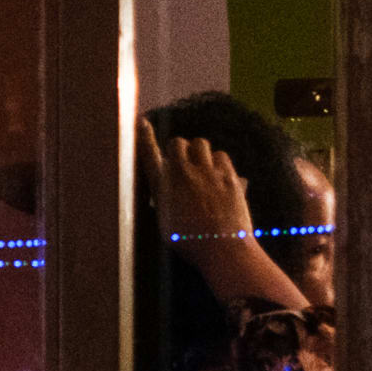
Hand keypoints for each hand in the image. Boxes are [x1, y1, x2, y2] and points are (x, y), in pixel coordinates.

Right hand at [146, 119, 253, 245]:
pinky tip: (220, 173)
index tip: (142, 122)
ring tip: (203, 166)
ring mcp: (207, 172)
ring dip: (200, 152)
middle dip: (180, 148)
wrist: (223, 248)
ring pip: (202, 143)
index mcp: (162, 186)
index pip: (149, 154)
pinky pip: (222, 155)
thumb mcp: (167, 222)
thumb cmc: (190, 243)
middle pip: (178, 142)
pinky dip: (219, 161)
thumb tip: (171, 190)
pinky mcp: (229, 175)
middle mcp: (182, 173)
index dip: (145, 136)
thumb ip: (167, 199)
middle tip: (184, 162)